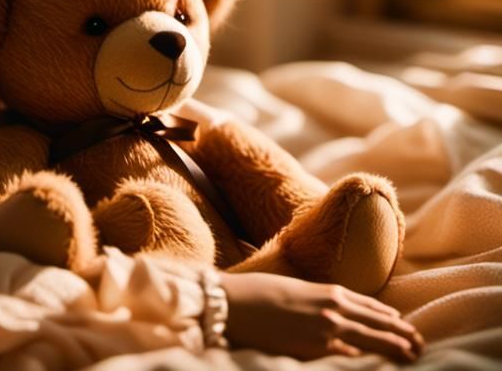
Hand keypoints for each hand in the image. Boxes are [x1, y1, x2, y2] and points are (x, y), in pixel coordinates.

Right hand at [219, 271, 424, 362]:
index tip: (402, 321)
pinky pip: (348, 356)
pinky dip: (364, 361)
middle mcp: (332, 308)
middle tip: (420, 341)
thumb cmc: (258, 293)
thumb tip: (331, 313)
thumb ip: (316, 301)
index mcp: (327, 290)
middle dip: (400, 332)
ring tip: (411, 353)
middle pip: (377, 322)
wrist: (234, 302)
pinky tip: (376, 365)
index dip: (387, 315)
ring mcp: (326, 329)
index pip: (368, 304)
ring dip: (393, 347)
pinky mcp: (315, 348)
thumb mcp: (294, 290)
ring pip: (370, 339)